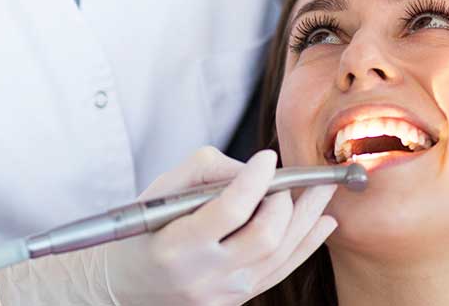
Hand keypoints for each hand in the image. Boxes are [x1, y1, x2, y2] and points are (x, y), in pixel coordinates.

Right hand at [103, 147, 336, 305]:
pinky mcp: (237, 301)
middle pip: (264, 236)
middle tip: (285, 179)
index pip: (230, 210)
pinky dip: (306, 245)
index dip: (255, 180)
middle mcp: (203, 275)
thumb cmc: (142, 231)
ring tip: (322, 191)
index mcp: (176, 245)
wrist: (126, 286)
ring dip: (306, 219)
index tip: (267, 157)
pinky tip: (322, 223)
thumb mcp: (159, 192)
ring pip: (280, 254)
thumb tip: (252, 170)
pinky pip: (281, 271)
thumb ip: (204, 172)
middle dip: (285, 201)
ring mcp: (223, 294)